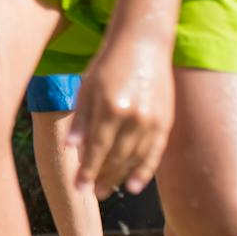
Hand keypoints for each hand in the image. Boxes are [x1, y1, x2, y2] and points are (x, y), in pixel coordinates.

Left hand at [70, 37, 174, 195]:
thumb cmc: (108, 63)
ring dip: (120, 177)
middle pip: (116, 158)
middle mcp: (134, 117)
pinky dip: (145, 171)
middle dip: (102, 178)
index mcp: (111, 107)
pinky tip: (134, 185)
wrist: (144, 43)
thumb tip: (70, 148)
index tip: (77, 186)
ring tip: (107, 190)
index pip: (97, 149)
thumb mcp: (87, 87)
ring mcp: (153, 120)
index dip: (87, 170)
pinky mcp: (166, 120)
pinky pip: (155, 153)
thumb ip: (81, 119)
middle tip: (92, 192)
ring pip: (135, 159)